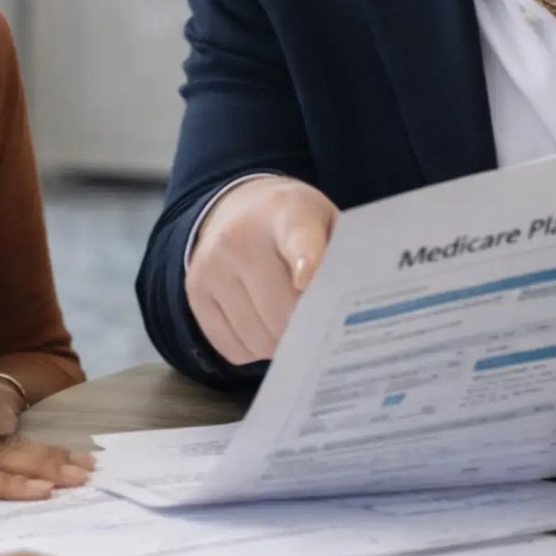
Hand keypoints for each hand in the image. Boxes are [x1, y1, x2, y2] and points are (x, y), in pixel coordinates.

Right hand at [185, 176, 336, 363]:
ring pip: (259, 339)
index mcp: (286, 212)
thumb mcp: (325, 221)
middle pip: (281, 312)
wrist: (234, 207)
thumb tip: (360, 310)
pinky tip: (261, 321)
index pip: (297, 239)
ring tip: (288, 319)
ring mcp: (211, 266)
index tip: (308, 281)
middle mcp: (240, 237)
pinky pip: (233, 348)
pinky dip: (254, 347)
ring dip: (281, 344)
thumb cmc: (294, 224)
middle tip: (319, 325)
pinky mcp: (195, 292)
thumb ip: (343, 257)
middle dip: (306, 329)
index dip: (305, 261)